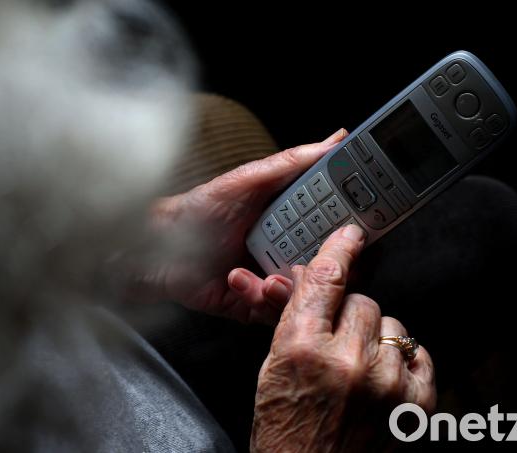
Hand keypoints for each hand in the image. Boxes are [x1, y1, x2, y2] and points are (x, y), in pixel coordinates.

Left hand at [142, 129, 347, 323]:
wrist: (156, 250)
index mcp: (293, 220)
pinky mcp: (254, 305)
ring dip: (290, 284)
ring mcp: (271, 280)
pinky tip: (240, 279)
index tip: (360, 231)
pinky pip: (275, 312)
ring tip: (270, 274)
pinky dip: (261, 297)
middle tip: (310, 259)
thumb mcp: (247, 180)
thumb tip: (335, 139)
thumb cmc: (198, 210)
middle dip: (326, 266)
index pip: (336, 227)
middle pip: (328, 266)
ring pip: (306, 293)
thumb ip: (292, 162)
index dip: (352, 231)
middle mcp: (287, 251)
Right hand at [251, 224, 435, 451]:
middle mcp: (347, 362)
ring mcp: (386, 384)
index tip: (350, 235)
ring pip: (391, 325)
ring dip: (373, 339)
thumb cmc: (284, 429)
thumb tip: (300, 276)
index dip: (339, 249)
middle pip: (362, 300)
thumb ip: (291, 317)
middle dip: (347, 314)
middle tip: (334, 341)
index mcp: (302, 349)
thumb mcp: (272, 368)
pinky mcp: (414, 404)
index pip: (326, 278)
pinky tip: (381, 378)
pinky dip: (401, 360)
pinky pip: (418, 352)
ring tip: (355, 369)